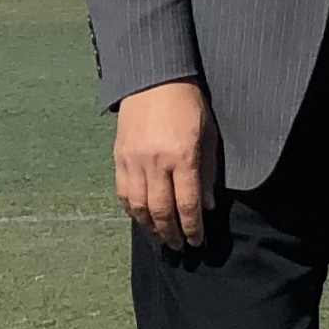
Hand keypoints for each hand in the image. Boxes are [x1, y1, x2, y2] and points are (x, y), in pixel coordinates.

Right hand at [114, 81, 221, 251]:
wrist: (154, 80)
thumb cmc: (189, 105)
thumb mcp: (209, 136)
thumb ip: (207, 172)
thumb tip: (206, 206)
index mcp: (183, 156)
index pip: (187, 204)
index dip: (193, 227)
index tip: (197, 242)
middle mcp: (156, 162)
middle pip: (161, 210)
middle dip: (171, 233)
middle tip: (179, 247)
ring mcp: (133, 160)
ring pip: (139, 205)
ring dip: (150, 227)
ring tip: (160, 239)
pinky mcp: (119, 157)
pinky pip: (123, 192)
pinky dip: (132, 210)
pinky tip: (141, 218)